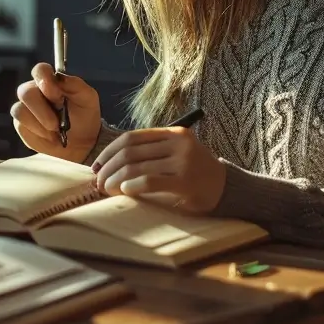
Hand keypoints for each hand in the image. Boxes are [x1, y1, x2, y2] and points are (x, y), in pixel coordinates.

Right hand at [11, 63, 100, 162]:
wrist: (82, 142)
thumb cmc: (84, 116)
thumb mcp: (87, 98)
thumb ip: (75, 84)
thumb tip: (58, 77)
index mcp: (51, 81)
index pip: (39, 70)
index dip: (43, 80)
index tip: (55, 95)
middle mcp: (35, 92)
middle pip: (25, 92)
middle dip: (42, 110)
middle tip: (57, 122)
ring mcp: (26, 109)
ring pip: (20, 110)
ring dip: (40, 124)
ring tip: (56, 130)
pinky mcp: (21, 125)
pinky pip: (21, 126)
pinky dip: (37, 133)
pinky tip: (50, 137)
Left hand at [91, 127, 226, 213]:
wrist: (227, 188)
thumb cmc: (195, 174)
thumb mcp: (176, 154)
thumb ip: (151, 154)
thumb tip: (110, 164)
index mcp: (173, 133)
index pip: (131, 137)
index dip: (108, 151)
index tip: (96, 166)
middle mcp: (178, 143)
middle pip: (130, 152)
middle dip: (108, 167)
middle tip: (98, 182)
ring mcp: (183, 161)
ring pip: (136, 166)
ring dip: (115, 179)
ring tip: (107, 190)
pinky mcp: (185, 181)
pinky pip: (150, 180)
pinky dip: (132, 185)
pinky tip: (124, 191)